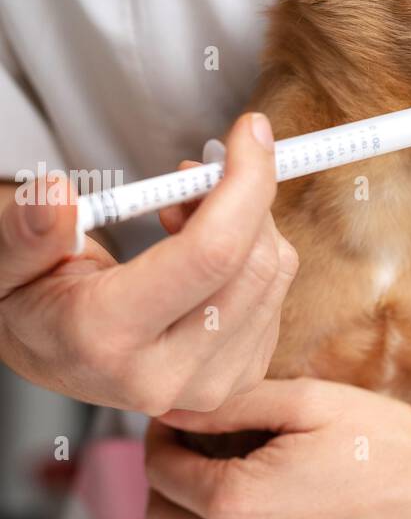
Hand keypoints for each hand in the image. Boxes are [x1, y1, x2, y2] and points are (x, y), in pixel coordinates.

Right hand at [0, 113, 297, 413]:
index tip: (250, 130)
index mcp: (107, 339)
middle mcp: (167, 374)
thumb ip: (27, 229)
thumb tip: (55, 195)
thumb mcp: (7, 261)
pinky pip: (276, 295)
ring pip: (274, 276)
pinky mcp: (239, 381)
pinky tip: (205, 253)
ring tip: (185, 214)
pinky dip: (252, 254)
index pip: (210, 255)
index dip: (244, 184)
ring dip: (248, 223)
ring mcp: (209, 387)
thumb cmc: (31, 300)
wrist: (54, 357)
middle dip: (244, 195)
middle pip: (254, 264)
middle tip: (198, 169)